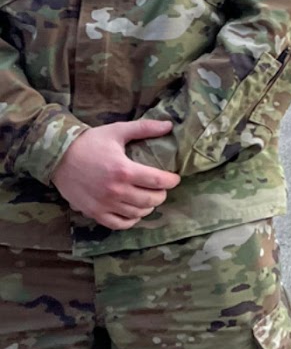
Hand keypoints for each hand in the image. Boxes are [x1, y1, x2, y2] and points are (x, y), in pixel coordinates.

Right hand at [52, 119, 181, 230]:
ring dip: (148, 207)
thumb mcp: (118, 131)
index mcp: (124, 170)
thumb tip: (169, 125)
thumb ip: (144, 128)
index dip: (171, 181)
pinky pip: (118, 224)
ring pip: (136, 213)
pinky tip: (134, 213)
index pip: (157, 181)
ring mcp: (105, 204)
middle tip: (162, 188)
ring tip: (149, 199)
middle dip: (161, 194)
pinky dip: (130, 220)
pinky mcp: (94, 212)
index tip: (175, 179)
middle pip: (150, 200)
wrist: (58, 157)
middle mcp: (116, 191)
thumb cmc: (90, 142)